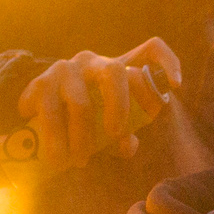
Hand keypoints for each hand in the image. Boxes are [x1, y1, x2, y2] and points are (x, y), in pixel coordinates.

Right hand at [0, 38, 182, 179]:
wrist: (36, 107)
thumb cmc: (84, 118)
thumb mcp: (108, 125)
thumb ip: (123, 135)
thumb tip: (128, 145)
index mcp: (117, 68)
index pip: (150, 50)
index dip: (168, 62)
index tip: (176, 85)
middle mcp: (93, 61)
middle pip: (116, 72)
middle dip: (120, 107)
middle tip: (114, 136)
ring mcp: (65, 69)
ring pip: (80, 102)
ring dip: (81, 137)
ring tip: (77, 162)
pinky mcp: (39, 83)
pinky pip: (49, 112)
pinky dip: (52, 136)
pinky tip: (50, 154)